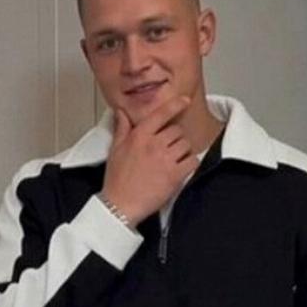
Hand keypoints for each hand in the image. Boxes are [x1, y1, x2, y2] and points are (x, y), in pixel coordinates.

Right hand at [101, 94, 198, 226]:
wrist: (120, 206)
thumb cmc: (117, 181)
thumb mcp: (115, 150)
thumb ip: (122, 129)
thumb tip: (121, 113)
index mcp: (140, 136)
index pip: (161, 113)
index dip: (176, 104)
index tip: (184, 101)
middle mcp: (154, 144)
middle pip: (177, 131)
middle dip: (175, 139)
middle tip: (169, 150)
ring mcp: (165, 159)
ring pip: (186, 145)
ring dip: (183, 151)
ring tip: (173, 161)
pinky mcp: (174, 175)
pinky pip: (192, 161)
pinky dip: (190, 164)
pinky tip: (182, 168)